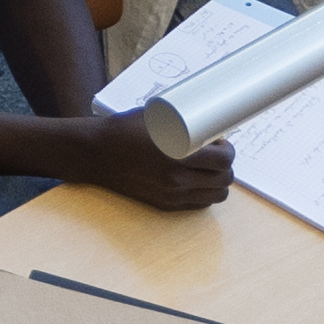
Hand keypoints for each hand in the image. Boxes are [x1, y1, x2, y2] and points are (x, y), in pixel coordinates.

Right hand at [54, 107, 237, 212]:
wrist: (95, 154)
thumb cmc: (123, 130)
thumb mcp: (155, 119)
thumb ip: (182, 125)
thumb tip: (207, 124)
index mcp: (176, 155)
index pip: (222, 161)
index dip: (228, 152)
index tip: (221, 143)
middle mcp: (177, 179)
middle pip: (223, 180)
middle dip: (226, 167)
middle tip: (216, 154)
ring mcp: (171, 195)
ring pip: (215, 196)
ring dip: (218, 182)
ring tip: (208, 169)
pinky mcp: (165, 204)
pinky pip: (199, 204)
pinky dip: (204, 193)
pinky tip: (196, 180)